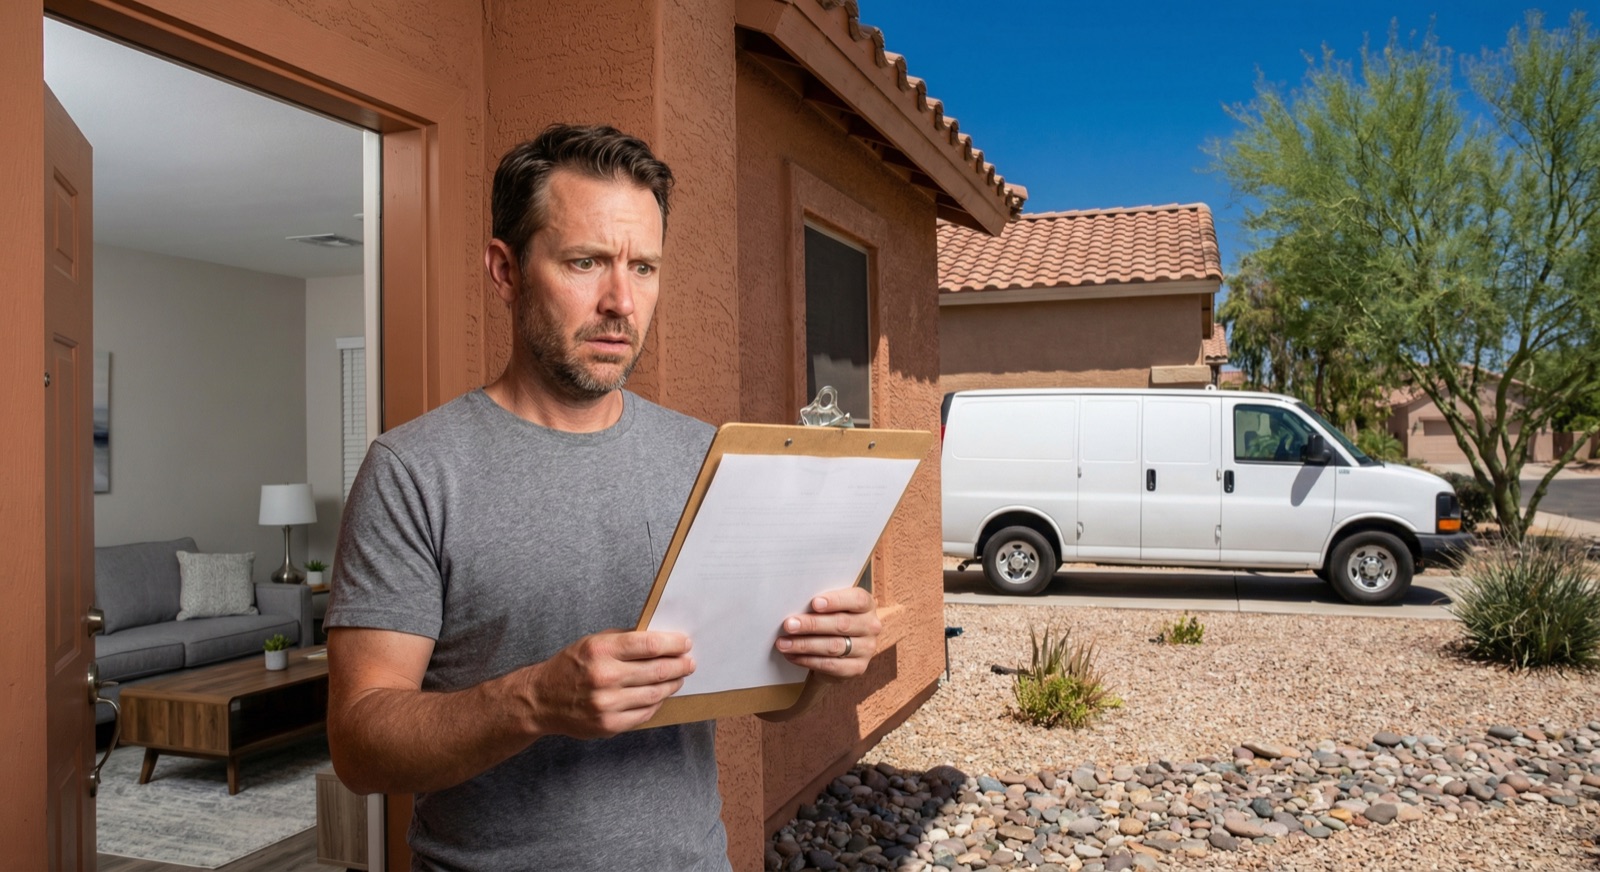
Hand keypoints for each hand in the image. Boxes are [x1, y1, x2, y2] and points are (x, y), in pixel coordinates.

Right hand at [518, 630, 693, 739]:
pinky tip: (660, 695)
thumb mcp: (593, 642)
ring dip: (672, 685)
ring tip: (678, 678)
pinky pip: (644, 714)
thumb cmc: (571, 666)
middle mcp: (604, 677)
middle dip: (679, 666)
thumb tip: (660, 641)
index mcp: (601, 650)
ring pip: (655, 694)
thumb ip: (625, 640)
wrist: (542, 699)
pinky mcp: (608, 725)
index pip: (649, 645)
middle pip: (657, 671)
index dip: (673, 644)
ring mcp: (606, 704)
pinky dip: (656, 703)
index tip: (685, 643)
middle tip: (690, 663)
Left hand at [774, 587, 881, 679]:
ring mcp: (866, 649)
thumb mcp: (832, 608)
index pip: (857, 600)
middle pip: (841, 624)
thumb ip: (821, 604)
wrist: (840, 650)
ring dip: (805, 645)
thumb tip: (795, 603)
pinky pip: (830, 665)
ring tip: (783, 643)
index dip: (836, 601)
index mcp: (867, 605)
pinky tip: (792, 656)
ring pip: (833, 646)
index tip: (814, 603)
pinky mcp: (857, 668)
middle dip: (812, 624)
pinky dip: (808, 660)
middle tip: (788, 625)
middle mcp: (871, 626)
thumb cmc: (832, 619)